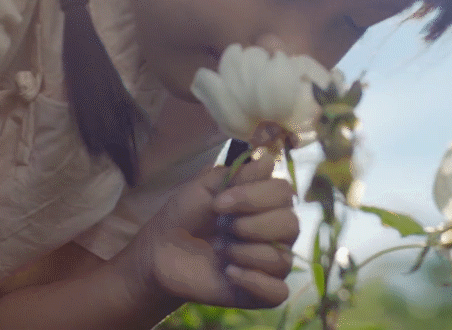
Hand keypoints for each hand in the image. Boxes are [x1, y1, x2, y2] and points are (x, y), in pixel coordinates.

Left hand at [133, 147, 298, 308]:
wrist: (160, 252)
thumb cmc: (185, 214)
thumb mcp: (204, 187)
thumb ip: (238, 174)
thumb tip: (269, 160)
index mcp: (266, 202)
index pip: (285, 192)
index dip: (254, 196)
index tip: (219, 203)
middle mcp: (275, 231)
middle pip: (291, 225)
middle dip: (252, 226)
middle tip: (223, 228)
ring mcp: (270, 262)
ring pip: (282, 259)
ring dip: (246, 253)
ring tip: (222, 252)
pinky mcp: (261, 292)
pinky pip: (279, 292)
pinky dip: (255, 282)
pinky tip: (230, 273)